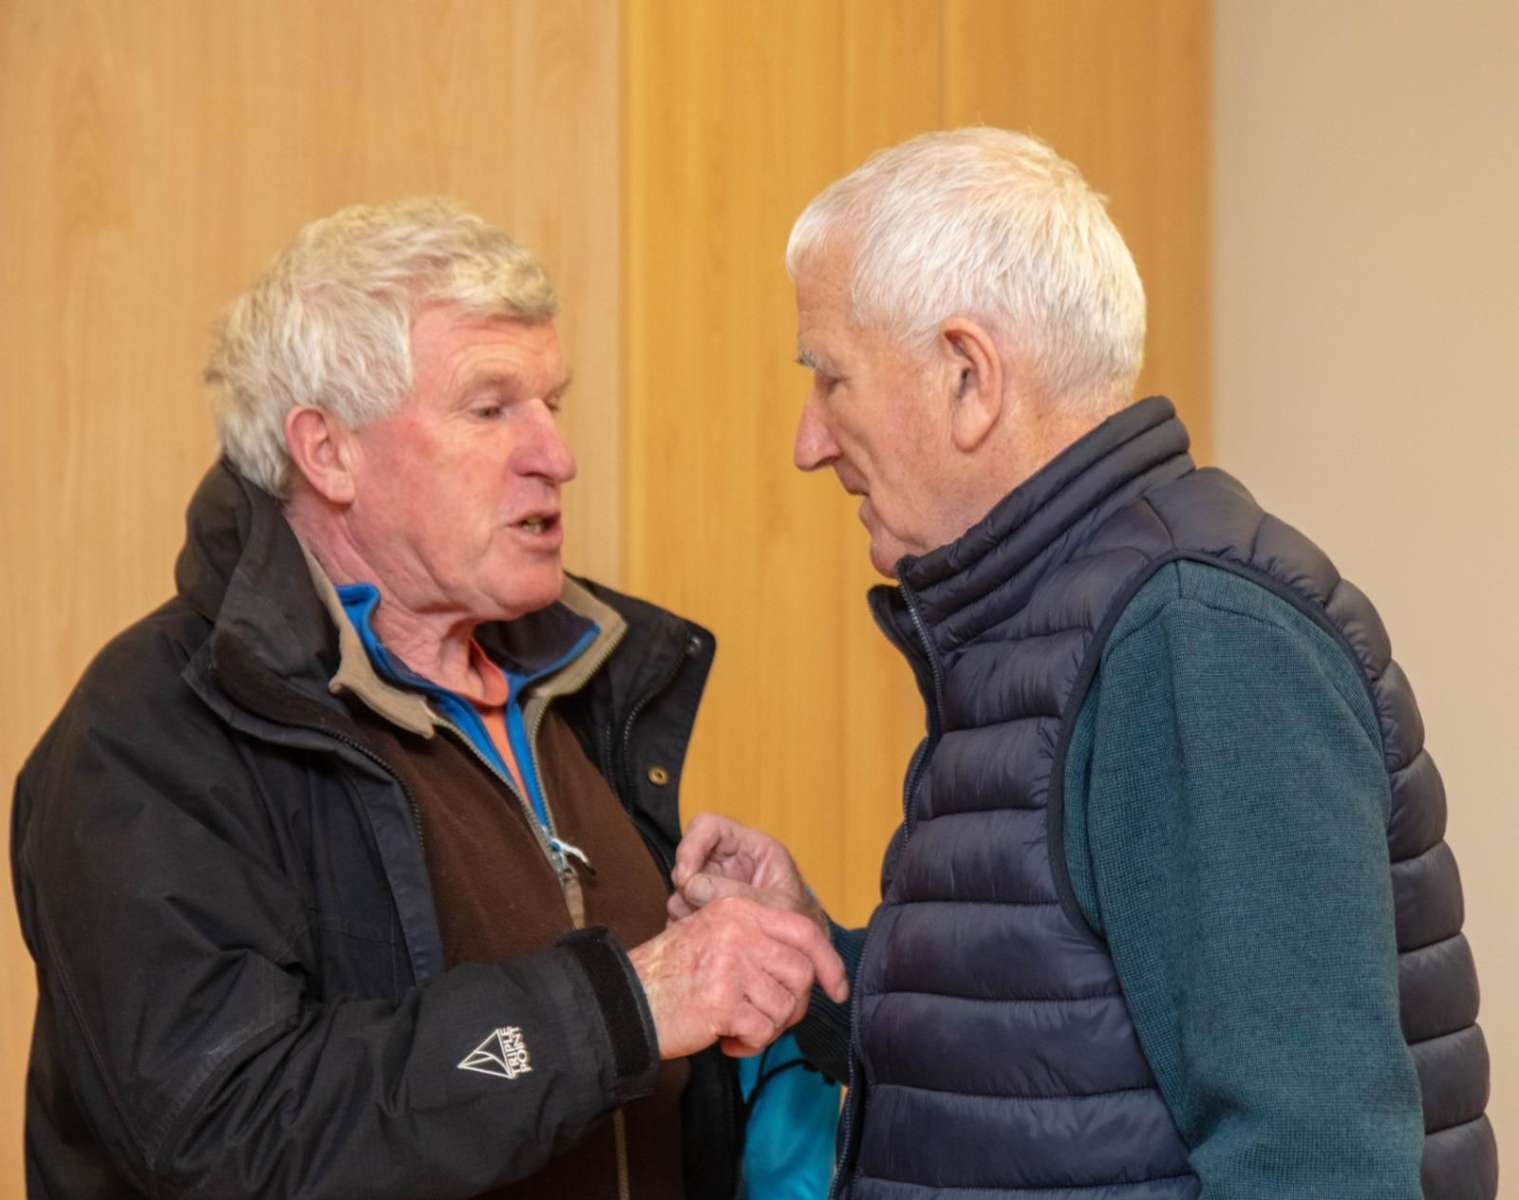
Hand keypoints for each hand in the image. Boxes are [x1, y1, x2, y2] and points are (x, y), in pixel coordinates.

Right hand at [627, 894, 847, 1058]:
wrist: (625, 1001)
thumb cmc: (672, 975)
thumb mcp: (715, 935)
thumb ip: (760, 941)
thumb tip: (813, 970)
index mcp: (738, 908)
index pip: (803, 930)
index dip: (830, 963)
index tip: (838, 989)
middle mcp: (738, 930)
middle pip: (800, 973)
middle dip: (792, 1005)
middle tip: (766, 1018)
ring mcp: (731, 964)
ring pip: (785, 1006)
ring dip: (768, 1027)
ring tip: (739, 1027)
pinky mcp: (723, 1001)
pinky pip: (763, 1031)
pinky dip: (750, 1044)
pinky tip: (728, 1040)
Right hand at [669, 813, 827, 932]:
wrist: (806, 956)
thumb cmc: (801, 925)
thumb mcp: (775, 907)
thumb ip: (736, 894)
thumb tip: (692, 887)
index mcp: (753, 848)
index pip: (709, 826)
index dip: (691, 844)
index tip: (685, 876)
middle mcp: (730, 862)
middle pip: (689, 856)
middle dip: (687, 883)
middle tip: (695, 910)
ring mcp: (717, 884)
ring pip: (682, 886)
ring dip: (687, 907)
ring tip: (709, 930)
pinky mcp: (707, 908)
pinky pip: (683, 908)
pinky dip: (686, 923)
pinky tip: (704, 938)